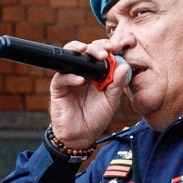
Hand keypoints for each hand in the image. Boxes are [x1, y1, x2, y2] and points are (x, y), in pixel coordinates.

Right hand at [46, 41, 132, 158]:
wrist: (82, 135)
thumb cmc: (96, 117)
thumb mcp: (111, 101)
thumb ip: (117, 84)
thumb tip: (124, 66)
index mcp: (96, 73)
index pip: (100, 54)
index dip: (106, 47)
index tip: (116, 46)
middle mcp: (82, 72)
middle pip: (85, 51)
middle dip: (95, 47)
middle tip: (105, 52)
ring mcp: (69, 78)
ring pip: (69, 56)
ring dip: (78, 51)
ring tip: (87, 52)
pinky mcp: (58, 88)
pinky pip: (61, 77)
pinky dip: (70, 77)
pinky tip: (80, 80)